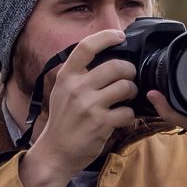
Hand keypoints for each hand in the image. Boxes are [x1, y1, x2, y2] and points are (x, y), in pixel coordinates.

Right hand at [17, 26, 140, 186]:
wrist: (55, 152)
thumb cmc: (63, 120)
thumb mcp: (62, 91)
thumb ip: (79, 74)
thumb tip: (106, 55)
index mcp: (66, 76)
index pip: (87, 46)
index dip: (107, 36)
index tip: (120, 35)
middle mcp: (76, 88)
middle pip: (116, 66)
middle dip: (129, 71)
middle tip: (128, 78)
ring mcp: (88, 106)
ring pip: (125, 87)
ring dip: (131, 92)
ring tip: (126, 98)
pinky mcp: (100, 123)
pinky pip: (127, 112)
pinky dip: (129, 115)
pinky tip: (121, 118)